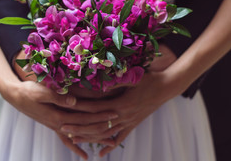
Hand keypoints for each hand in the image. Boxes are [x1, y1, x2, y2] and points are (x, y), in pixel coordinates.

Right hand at [1, 51, 118, 158]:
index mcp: (58, 115)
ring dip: (95, 139)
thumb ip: (57, 97)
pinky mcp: (55, 125)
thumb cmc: (29, 91)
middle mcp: (59, 124)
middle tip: (119, 129)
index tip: (115, 113)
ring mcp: (57, 127)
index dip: (100, 115)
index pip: (84, 117)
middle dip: (103, 128)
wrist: (16, 96)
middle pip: (85, 128)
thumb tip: (73, 101)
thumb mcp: (42, 91)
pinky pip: (67, 140)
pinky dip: (76, 147)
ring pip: (79, 136)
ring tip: (110, 144)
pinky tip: (84, 155)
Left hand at [60, 44, 183, 156]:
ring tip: (74, 140)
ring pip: (106, 133)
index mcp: (121, 103)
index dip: (79, 111)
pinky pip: (120, 137)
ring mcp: (129, 122)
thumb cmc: (150, 79)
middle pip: (96, 124)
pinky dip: (110, 145)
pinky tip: (101, 152)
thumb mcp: (133, 77)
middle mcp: (123, 116)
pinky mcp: (134, 124)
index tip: (66, 112)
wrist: (167, 88)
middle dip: (79, 127)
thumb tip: (98, 84)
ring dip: (89, 137)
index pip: (95, 109)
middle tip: (62, 129)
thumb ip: (115, 82)